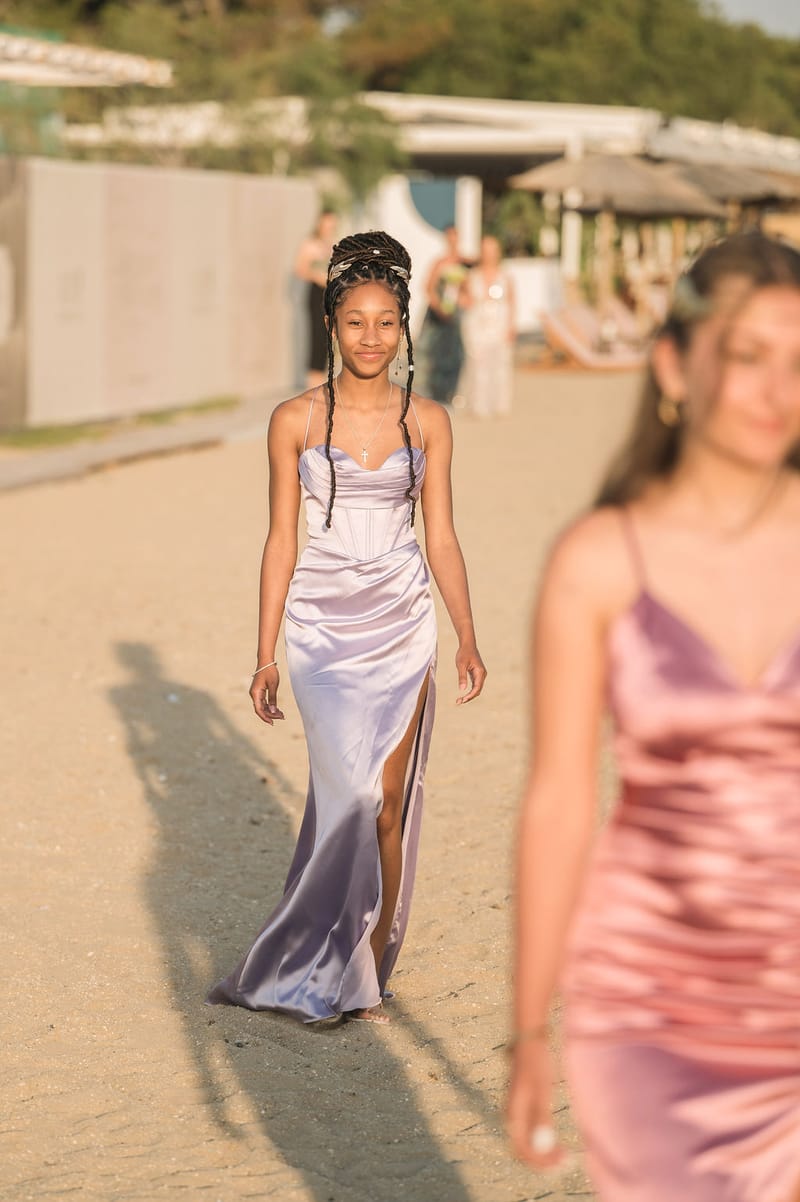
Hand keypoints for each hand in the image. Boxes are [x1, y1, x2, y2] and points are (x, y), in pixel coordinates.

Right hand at [249, 666, 284, 725]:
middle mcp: (254, 695)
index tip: (273, 723)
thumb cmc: (270, 672)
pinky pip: (264, 702)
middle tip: (282, 717)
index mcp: (255, 693)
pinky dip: (270, 706)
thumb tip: (272, 711)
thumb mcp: (273, 685)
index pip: (259, 709)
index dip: (265, 717)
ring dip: (271, 711)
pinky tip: (278, 709)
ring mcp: (256, 693)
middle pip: (261, 709)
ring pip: (263, 706)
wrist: (266, 661)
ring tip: (282, 714)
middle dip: (271, 715)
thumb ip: (272, 699)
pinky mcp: (259, 692)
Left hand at [455, 643, 485, 703]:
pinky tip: (463, 695)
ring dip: (469, 695)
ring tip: (459, 701)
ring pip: (476, 689)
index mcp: (480, 672)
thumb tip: (462, 689)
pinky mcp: (477, 674)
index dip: (470, 695)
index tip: (462, 700)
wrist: (467, 645)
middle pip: (477, 690)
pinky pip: (475, 685)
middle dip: (469, 697)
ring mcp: (480, 675)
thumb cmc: (464, 653)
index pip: (477, 688)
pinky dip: (469, 691)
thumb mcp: (461, 665)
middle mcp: (482, 675)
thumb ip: (462, 676)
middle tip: (458, 702)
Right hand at [506, 1040, 565, 1170]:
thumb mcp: (541, 1090)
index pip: (522, 1150)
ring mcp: (518, 1111)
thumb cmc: (536, 1063)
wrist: (531, 1039)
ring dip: (544, 1153)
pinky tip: (557, 1141)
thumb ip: (541, 1117)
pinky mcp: (525, 1106)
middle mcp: (512, 1116)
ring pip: (528, 1142)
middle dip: (543, 1160)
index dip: (541, 1161)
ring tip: (565, 1155)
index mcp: (512, 1114)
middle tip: (566, 1163)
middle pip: (523, 1149)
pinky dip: (544, 1142)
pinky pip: (531, 1133)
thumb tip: (543, 1144)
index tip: (561, 1163)